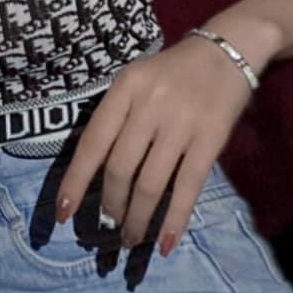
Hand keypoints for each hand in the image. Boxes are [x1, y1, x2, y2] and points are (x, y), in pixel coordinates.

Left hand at [54, 36, 254, 255]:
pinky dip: (174, 219)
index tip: (64, 213)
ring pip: (151, 183)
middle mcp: (150, 104)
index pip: (92, 143)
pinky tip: (165, 243)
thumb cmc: (173, 72)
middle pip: (120, 168)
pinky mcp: (211, 138)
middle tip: (110, 227)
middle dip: (111, 206)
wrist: (227, 49)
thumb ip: (115, 118)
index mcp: (125, 88)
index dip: (76, 182)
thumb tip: (92, 175)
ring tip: (130, 239)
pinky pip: (188, 186)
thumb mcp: (136, 81)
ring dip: (137, 219)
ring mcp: (182, 122)